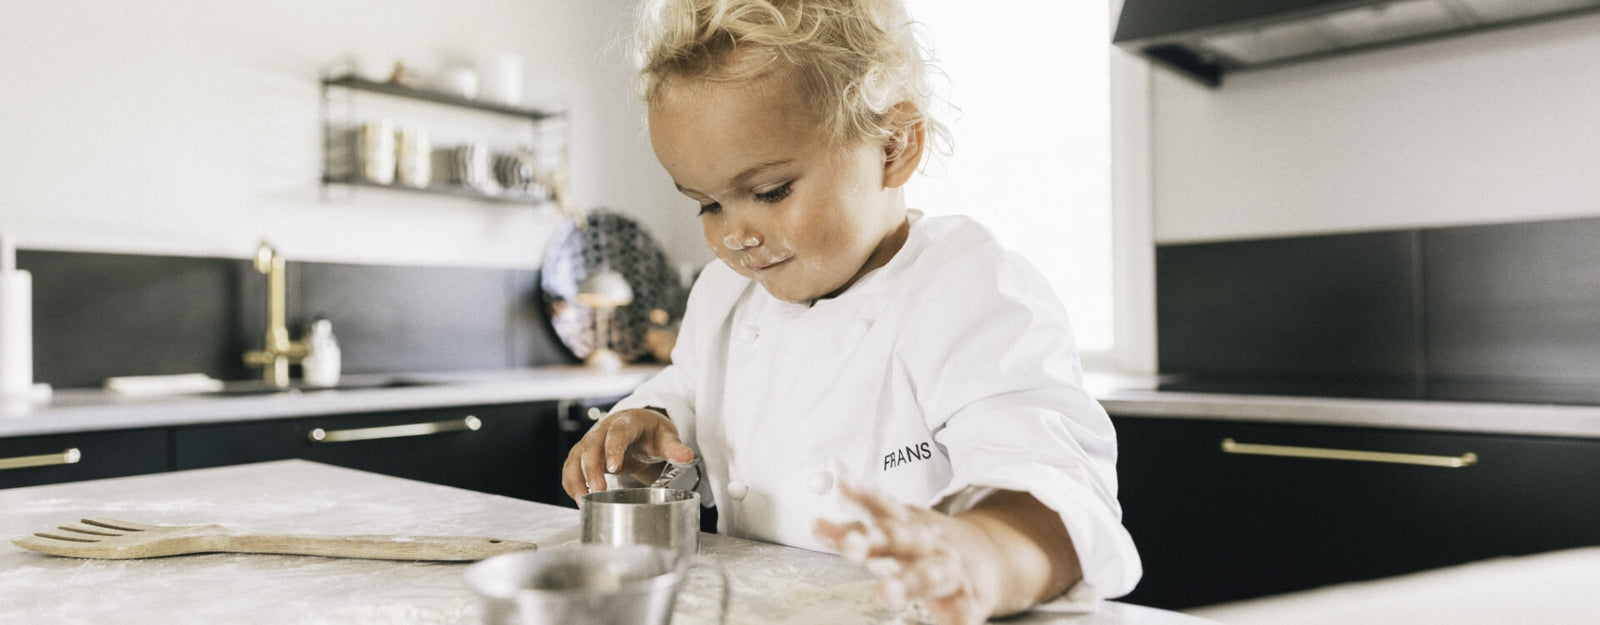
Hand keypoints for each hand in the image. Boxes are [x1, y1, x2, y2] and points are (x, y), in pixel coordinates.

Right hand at [561, 408, 694, 500]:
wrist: (639, 428)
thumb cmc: (651, 433)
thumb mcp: (666, 438)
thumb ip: (675, 448)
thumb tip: (687, 456)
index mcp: (626, 423)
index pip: (617, 433)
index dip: (613, 449)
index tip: (613, 468)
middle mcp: (603, 430)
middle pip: (591, 446)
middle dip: (591, 469)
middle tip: (598, 490)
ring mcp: (590, 442)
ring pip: (576, 457)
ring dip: (576, 478)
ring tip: (583, 501)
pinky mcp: (583, 454)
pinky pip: (571, 467)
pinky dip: (570, 482)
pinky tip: (578, 499)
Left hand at [813, 482, 999, 624]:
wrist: (990, 557)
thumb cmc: (925, 546)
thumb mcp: (893, 532)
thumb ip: (854, 531)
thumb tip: (815, 525)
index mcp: (908, 524)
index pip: (883, 505)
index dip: (863, 495)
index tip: (843, 486)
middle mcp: (928, 543)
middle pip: (901, 539)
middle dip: (875, 541)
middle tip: (850, 547)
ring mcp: (949, 570)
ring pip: (929, 574)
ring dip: (908, 582)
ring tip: (886, 593)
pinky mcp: (968, 598)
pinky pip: (964, 609)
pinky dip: (958, 618)